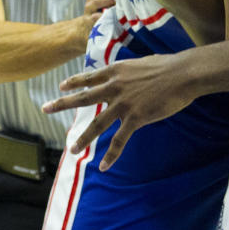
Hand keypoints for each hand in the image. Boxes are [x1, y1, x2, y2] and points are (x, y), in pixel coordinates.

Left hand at [42, 53, 198, 169]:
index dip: (74, 82)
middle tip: (45, 107)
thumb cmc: (169, 66)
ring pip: (97, 124)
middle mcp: (115, 87)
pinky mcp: (136, 118)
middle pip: (84, 97)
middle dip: (62, 103)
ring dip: (84, 138)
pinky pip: (119, 140)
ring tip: (73, 149)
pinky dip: (111, 154)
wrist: (183, 74)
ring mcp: (124, 104)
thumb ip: (131, 72)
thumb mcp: (143, 63)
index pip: (90, 77)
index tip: (61, 86)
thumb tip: (130, 75)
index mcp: (117, 71)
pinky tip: (104, 166)